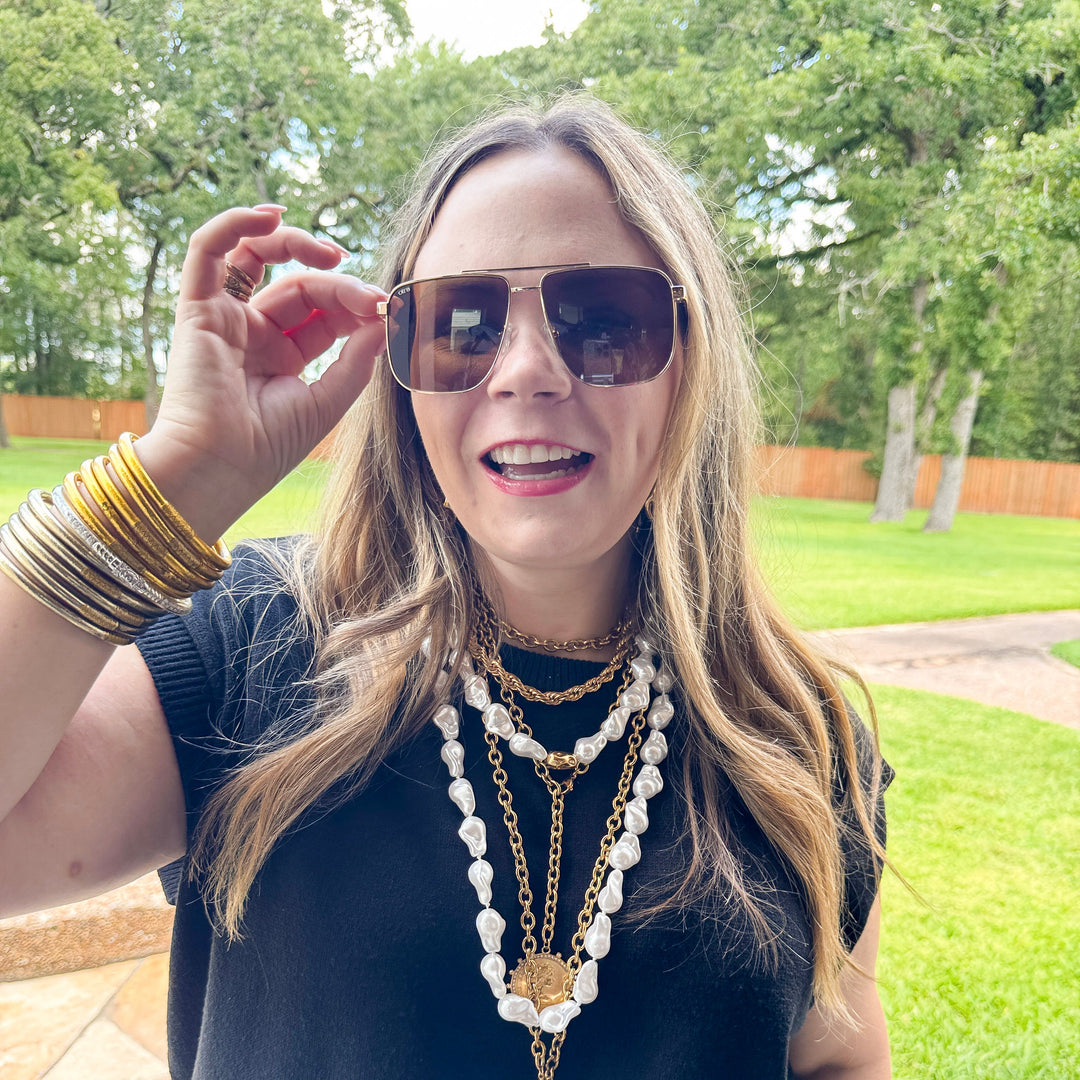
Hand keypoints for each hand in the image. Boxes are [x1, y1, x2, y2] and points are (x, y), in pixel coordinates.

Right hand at [139, 205, 386, 538]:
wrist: (219, 468)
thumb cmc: (268, 448)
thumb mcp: (328, 401)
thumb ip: (356, 359)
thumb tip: (384, 320)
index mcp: (283, 358)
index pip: (324, 314)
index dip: (354, 304)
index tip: (385, 310)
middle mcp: (253, 335)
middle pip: (300, 287)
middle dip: (339, 285)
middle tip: (371, 298)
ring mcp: (225, 320)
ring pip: (259, 260)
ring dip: (295, 245)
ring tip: (331, 251)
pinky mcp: (197, 310)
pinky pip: (208, 253)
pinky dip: (234, 226)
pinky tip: (270, 216)